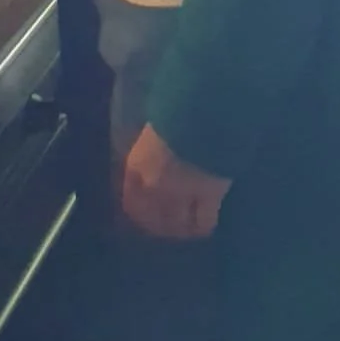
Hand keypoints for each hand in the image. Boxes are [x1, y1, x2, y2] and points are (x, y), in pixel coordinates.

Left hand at [121, 124, 230, 240]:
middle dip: (162, 226)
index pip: (132, 204)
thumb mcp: (158, 128)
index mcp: (138, 167)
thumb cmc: (178, 111)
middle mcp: (154, 187)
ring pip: (177, 225)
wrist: (204, 113)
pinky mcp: (207, 198)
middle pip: (153, 220)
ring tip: (190, 228)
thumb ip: (155, 148)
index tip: (149, 217)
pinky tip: (207, 225)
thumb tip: (161, 158)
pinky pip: (202, 223)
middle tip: (172, 227)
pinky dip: (204, 226)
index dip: (141, 214)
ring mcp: (181, 195)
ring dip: (182, 229)